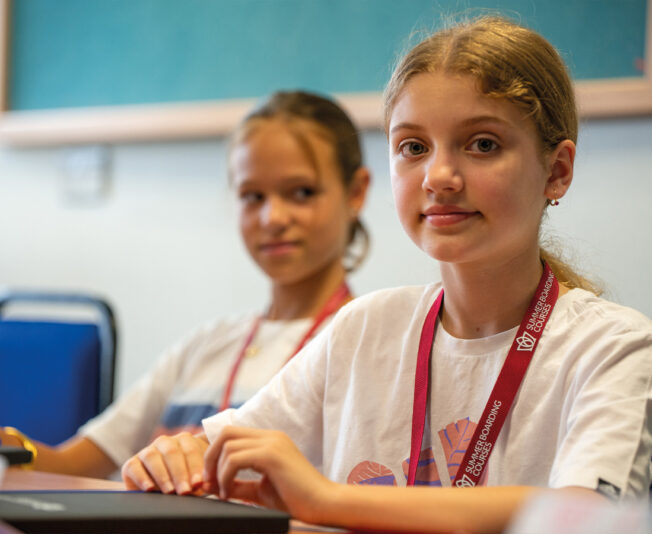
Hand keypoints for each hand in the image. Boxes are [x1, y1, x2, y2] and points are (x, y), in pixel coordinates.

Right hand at [121, 432, 207, 494]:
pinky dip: (141, 478)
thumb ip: (202, 478)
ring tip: (170, 491)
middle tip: (185, 490)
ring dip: (162, 475)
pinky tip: (150, 488)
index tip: (198, 483)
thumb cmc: (188, 478)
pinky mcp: (132, 464)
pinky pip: (134, 467)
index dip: (194, 467)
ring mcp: (147, 451)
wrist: (167, 483)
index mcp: (184, 440)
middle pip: (172, 453)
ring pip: (152, 457)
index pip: (190, 450)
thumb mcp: (198, 475)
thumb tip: (204, 485)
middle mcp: (165, 442)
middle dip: (179, 473)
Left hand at [203, 426, 335, 523]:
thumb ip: (241, 485)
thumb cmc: (297, 500)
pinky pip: (235, 459)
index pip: (232, 434)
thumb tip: (215, 486)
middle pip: (225, 433)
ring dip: (217, 471)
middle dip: (209, 458)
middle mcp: (270, 436)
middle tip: (208, 483)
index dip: (214, 455)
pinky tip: (230, 494)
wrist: (324, 505)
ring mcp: (272, 443)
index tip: (211, 481)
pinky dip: (225, 477)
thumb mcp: (261, 490)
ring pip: (227, 445)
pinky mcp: (272, 455)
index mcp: (270, 440)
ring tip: (224, 493)